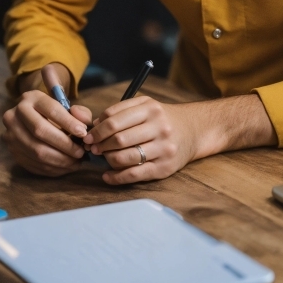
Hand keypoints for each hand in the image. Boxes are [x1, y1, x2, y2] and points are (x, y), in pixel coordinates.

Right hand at [2, 63, 91, 176]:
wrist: (32, 121)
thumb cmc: (56, 114)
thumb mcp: (69, 107)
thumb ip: (80, 113)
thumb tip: (82, 124)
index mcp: (31, 98)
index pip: (51, 110)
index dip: (69, 123)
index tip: (83, 133)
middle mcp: (15, 115)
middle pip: (40, 131)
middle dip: (64, 144)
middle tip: (80, 152)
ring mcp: (10, 135)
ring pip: (36, 151)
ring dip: (59, 160)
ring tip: (76, 161)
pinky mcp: (12, 152)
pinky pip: (33, 164)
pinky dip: (52, 168)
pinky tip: (65, 167)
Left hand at [83, 93, 276, 184]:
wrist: (194, 130)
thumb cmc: (163, 118)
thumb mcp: (146, 105)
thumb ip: (121, 111)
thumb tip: (93, 126)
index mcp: (151, 109)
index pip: (114, 120)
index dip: (96, 130)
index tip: (88, 135)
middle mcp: (159, 127)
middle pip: (118, 139)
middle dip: (100, 145)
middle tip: (92, 148)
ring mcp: (163, 148)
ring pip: (125, 158)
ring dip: (107, 160)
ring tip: (103, 158)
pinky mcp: (164, 167)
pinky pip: (135, 175)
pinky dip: (116, 177)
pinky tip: (108, 175)